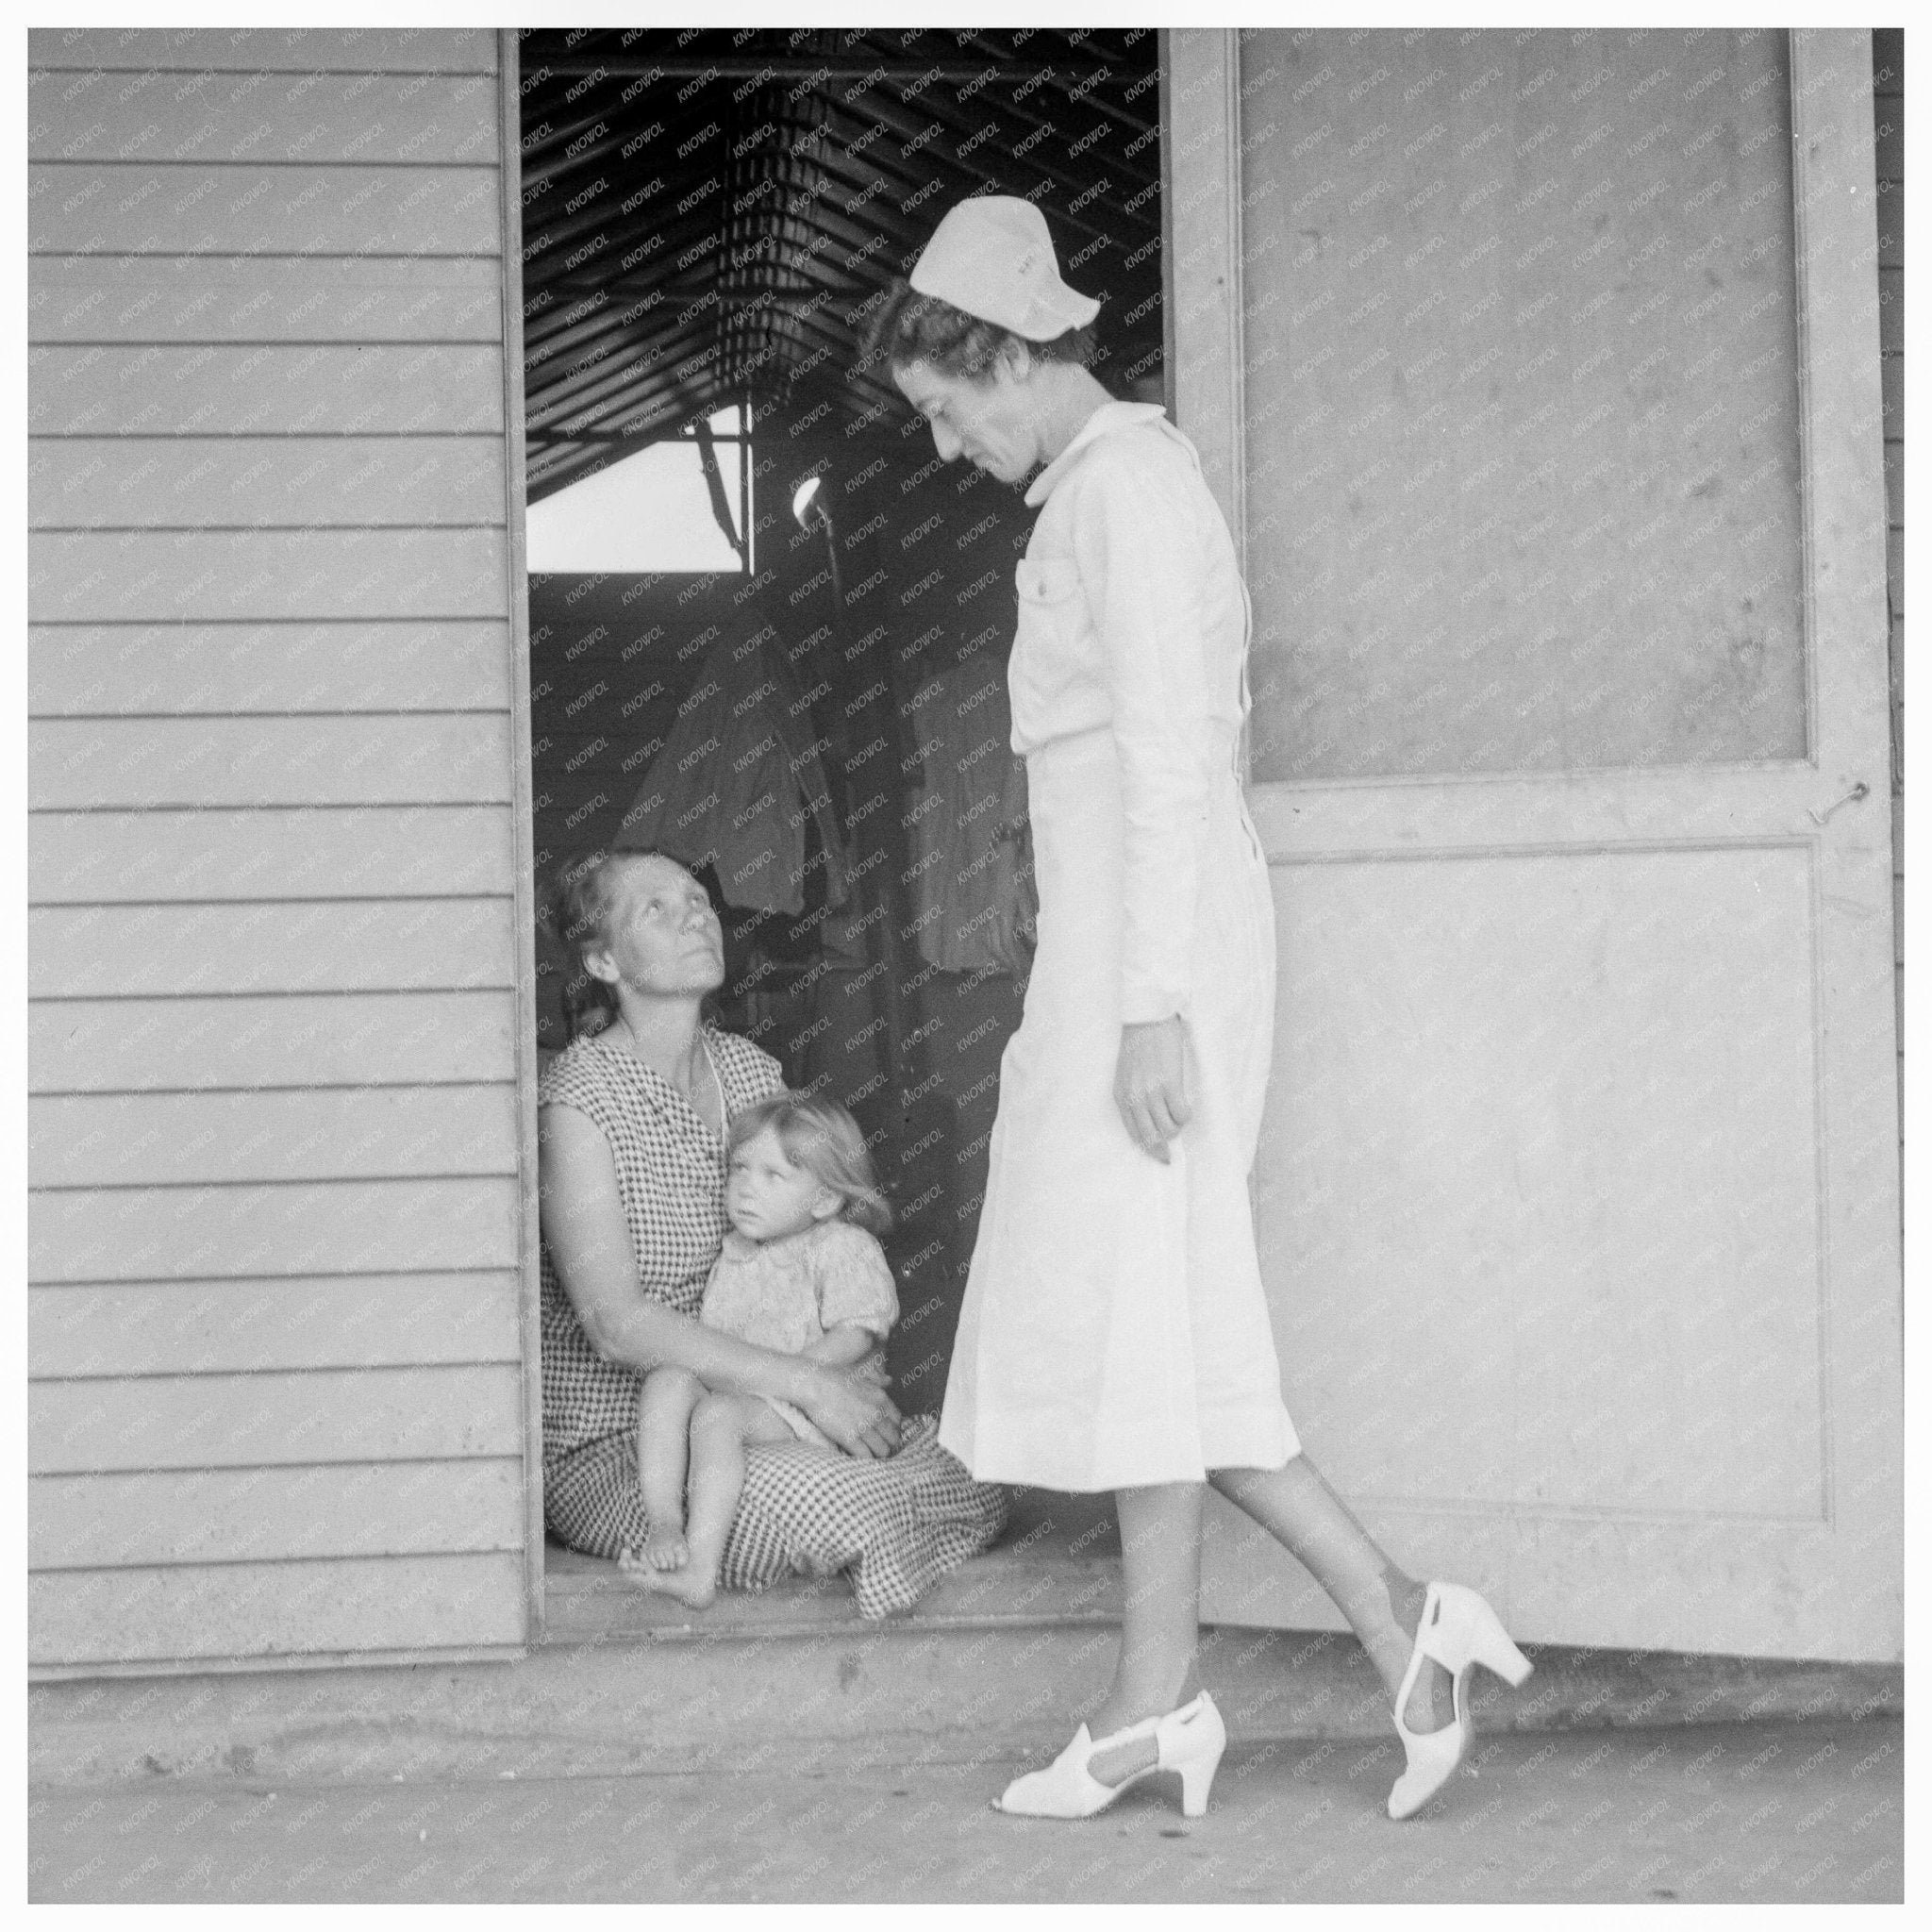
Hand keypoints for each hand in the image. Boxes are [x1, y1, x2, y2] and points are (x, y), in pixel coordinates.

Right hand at [796, 1362, 901, 1459]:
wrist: (813, 1386)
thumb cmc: (834, 1376)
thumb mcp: (861, 1373)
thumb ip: (878, 1379)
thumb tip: (890, 1381)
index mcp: (881, 1398)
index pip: (898, 1421)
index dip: (891, 1427)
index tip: (883, 1430)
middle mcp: (877, 1414)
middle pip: (893, 1438)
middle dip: (887, 1442)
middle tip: (876, 1443)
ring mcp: (864, 1428)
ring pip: (883, 1451)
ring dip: (877, 1452)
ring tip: (869, 1450)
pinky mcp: (850, 1439)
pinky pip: (867, 1457)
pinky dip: (865, 1458)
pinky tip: (859, 1454)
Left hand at [1114, 1016, 1192, 1163]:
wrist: (1147, 1018)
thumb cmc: (1137, 1043)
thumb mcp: (1125, 1073)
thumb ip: (1132, 1095)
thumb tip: (1148, 1118)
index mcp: (1121, 1095)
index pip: (1133, 1132)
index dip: (1146, 1147)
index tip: (1158, 1154)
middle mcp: (1134, 1097)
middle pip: (1149, 1136)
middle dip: (1161, 1150)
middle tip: (1170, 1155)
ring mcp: (1152, 1091)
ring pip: (1167, 1128)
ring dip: (1176, 1127)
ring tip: (1179, 1116)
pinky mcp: (1170, 1083)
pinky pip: (1181, 1113)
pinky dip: (1186, 1115)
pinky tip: (1186, 1106)